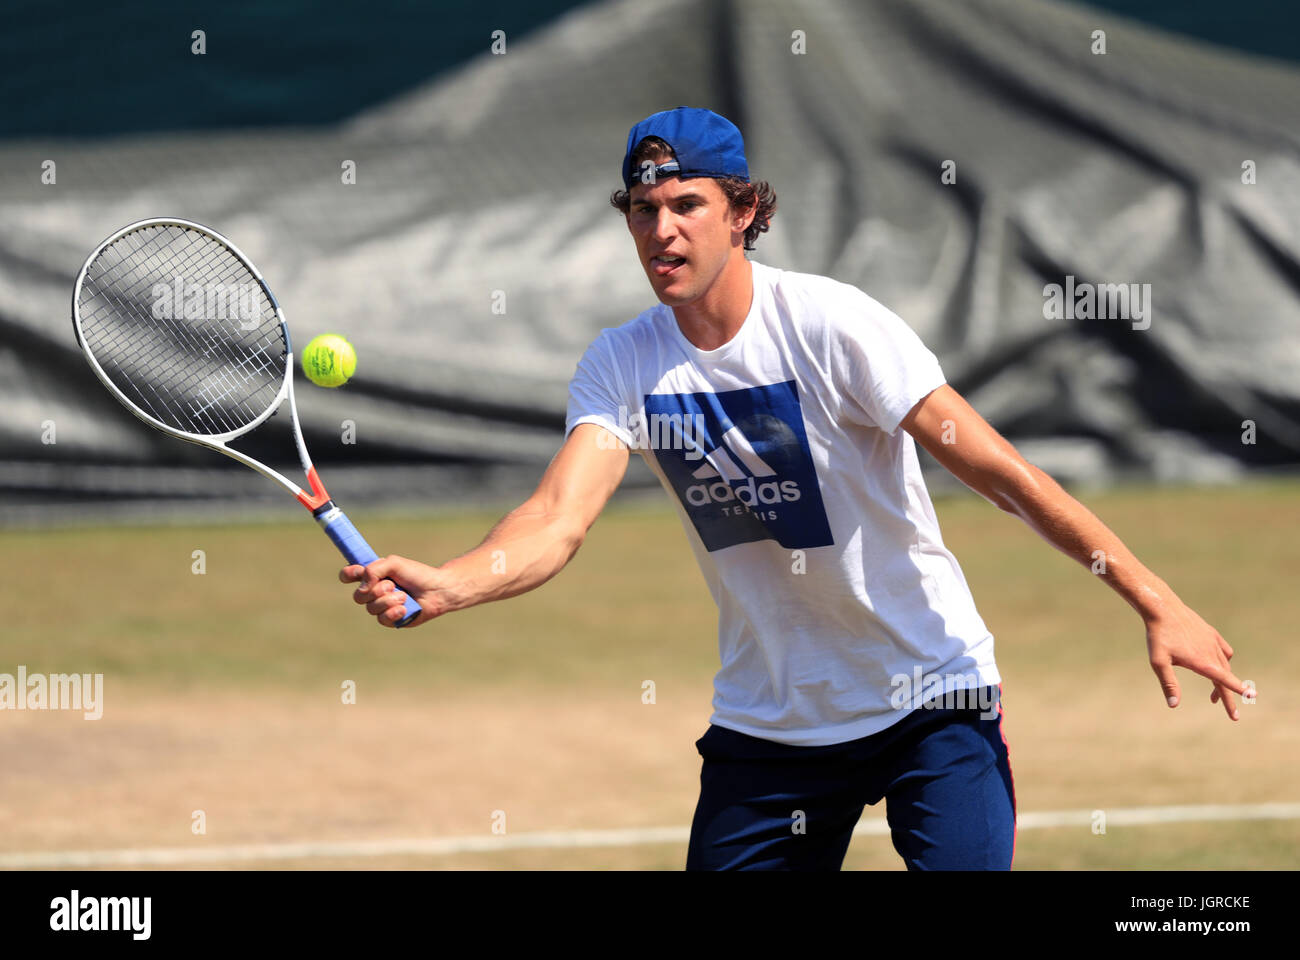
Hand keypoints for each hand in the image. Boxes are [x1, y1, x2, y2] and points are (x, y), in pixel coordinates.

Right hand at [338, 555, 447, 628]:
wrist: (437, 590)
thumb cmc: (418, 574)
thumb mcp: (394, 563)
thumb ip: (374, 569)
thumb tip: (363, 586)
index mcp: (373, 576)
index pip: (349, 576)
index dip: (348, 575)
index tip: (359, 572)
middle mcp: (375, 592)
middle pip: (358, 596)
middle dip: (376, 591)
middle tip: (392, 585)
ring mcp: (382, 607)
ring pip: (371, 609)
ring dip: (388, 601)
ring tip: (404, 596)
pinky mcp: (391, 619)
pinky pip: (382, 619)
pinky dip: (393, 612)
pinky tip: (405, 608)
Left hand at [1145, 600, 1246, 719]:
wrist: (1162, 608)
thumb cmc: (1158, 636)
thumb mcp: (1158, 662)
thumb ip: (1168, 683)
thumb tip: (1174, 706)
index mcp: (1202, 662)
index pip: (1224, 681)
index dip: (1239, 690)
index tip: (1253, 696)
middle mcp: (1212, 652)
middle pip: (1225, 678)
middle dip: (1228, 696)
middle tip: (1232, 714)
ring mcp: (1213, 641)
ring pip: (1225, 665)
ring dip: (1223, 680)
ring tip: (1214, 693)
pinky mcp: (1210, 633)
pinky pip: (1225, 650)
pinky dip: (1225, 660)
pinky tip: (1220, 664)